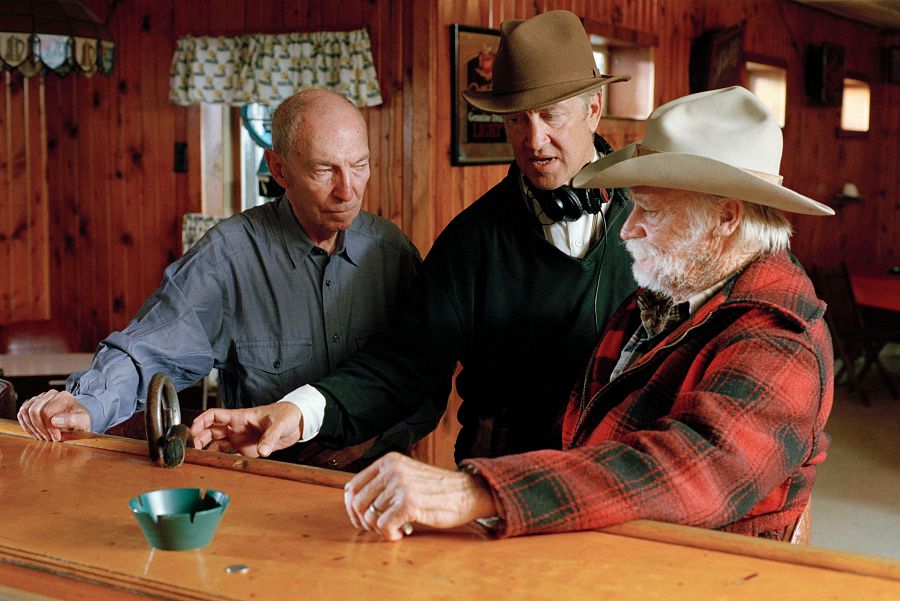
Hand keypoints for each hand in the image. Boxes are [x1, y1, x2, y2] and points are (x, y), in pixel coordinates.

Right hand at [17, 390, 91, 440]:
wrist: (78, 417)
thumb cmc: (81, 420)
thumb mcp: (84, 422)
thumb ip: (73, 420)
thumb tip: (54, 420)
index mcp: (65, 397)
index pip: (47, 412)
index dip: (49, 428)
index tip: (56, 437)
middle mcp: (52, 394)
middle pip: (34, 411)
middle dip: (39, 428)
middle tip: (48, 438)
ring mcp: (41, 397)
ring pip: (26, 410)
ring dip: (32, 427)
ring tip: (42, 436)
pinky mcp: (33, 403)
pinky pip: (22, 413)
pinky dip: (26, 425)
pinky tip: (35, 432)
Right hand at [188, 403, 302, 457]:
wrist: (297, 422)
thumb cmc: (286, 414)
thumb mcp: (278, 423)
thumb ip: (270, 437)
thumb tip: (263, 450)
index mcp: (240, 416)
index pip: (214, 415)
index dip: (201, 421)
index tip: (192, 430)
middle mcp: (236, 427)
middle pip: (210, 431)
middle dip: (198, 438)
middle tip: (191, 449)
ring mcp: (240, 438)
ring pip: (216, 443)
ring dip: (207, 449)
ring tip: (199, 459)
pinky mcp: (246, 448)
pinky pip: (229, 454)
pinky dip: (221, 459)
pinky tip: (216, 465)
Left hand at [343, 452, 497, 541]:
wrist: (468, 492)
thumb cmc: (438, 489)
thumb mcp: (407, 474)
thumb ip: (384, 483)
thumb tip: (356, 504)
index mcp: (389, 461)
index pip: (353, 486)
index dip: (352, 507)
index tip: (361, 519)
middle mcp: (392, 470)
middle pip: (358, 503)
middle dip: (364, 521)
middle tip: (379, 528)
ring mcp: (400, 486)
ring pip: (370, 517)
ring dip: (380, 529)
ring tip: (395, 528)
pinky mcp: (409, 503)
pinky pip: (384, 526)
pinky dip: (390, 535)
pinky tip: (401, 533)